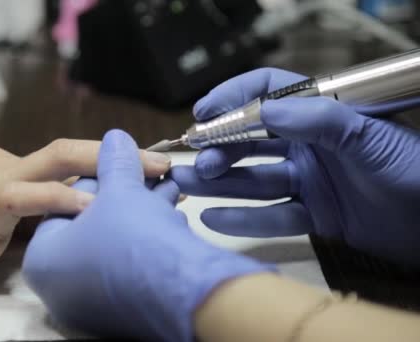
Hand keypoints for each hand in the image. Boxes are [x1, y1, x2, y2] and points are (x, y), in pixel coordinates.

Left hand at [22, 130, 270, 340]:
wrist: (184, 293)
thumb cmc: (136, 239)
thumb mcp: (122, 189)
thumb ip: (115, 161)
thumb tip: (115, 139)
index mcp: (43, 258)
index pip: (66, 202)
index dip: (100, 177)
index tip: (126, 166)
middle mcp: (59, 287)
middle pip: (91, 223)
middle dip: (124, 195)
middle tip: (150, 176)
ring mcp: (89, 303)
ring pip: (114, 243)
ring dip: (142, 212)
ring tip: (168, 191)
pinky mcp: (120, 311)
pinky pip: (129, 266)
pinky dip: (147, 240)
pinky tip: (171, 219)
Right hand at [170, 68, 419, 267]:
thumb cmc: (410, 169)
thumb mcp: (367, 137)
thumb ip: (318, 119)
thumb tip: (264, 111)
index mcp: (321, 116)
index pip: (269, 94)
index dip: (234, 98)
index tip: (203, 112)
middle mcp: (309, 145)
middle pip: (253, 141)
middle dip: (220, 148)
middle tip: (196, 161)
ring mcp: (308, 181)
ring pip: (255, 179)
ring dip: (221, 183)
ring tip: (187, 185)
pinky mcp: (312, 214)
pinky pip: (271, 216)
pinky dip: (243, 219)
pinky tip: (214, 217)